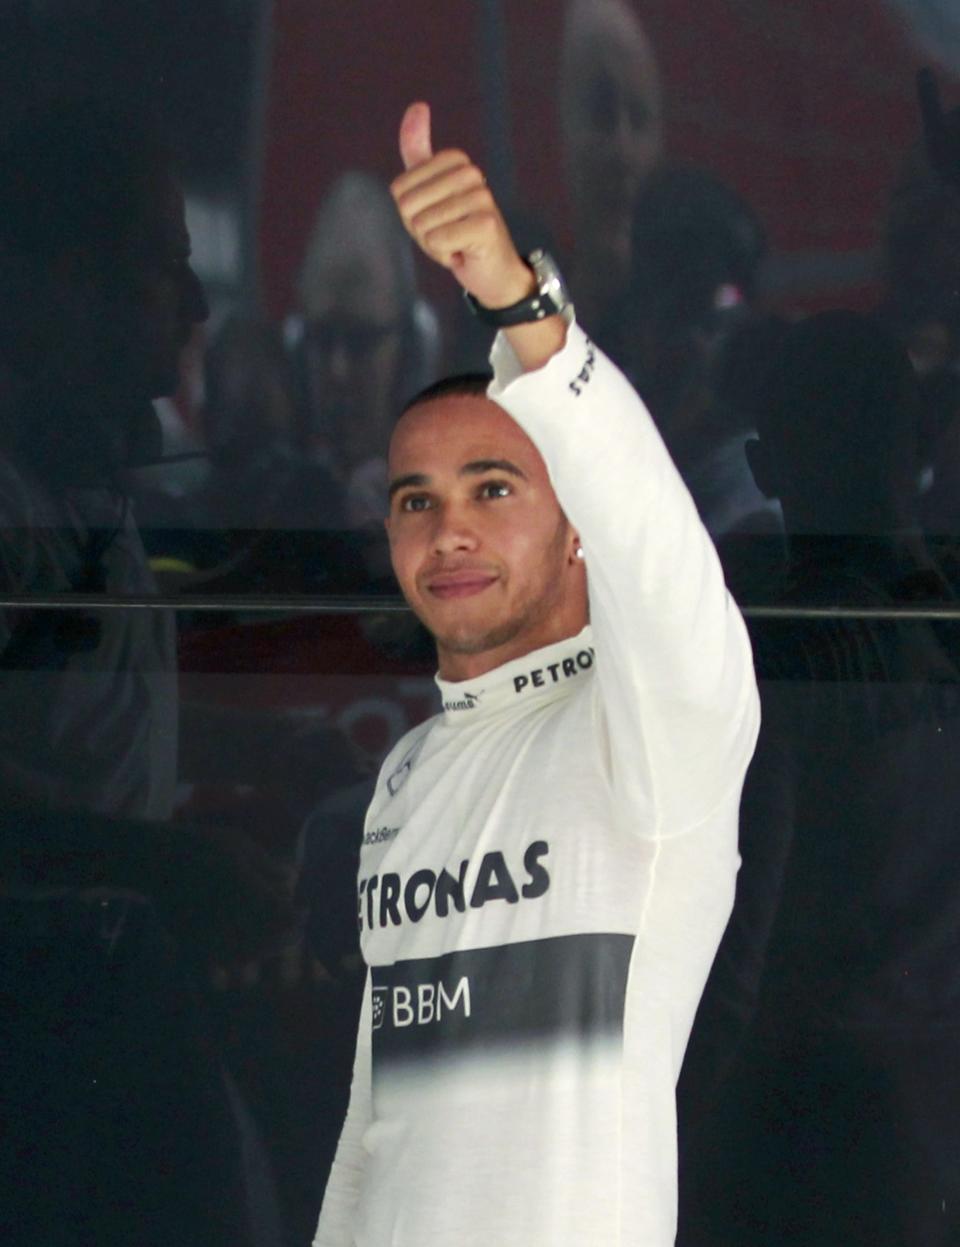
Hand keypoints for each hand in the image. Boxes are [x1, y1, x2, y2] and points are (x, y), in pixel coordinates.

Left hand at [390, 102, 534, 309]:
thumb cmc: (458, 231)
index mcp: (455, 161)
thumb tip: (417, 105)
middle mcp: (471, 173)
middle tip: (446, 234)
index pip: (399, 190)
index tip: (436, 219)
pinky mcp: (485, 224)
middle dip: (420, 231)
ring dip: (434, 245)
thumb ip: (419, 151)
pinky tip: (463, 253)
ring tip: (456, 243)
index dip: (410, 214)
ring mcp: (481, 197)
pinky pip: (438, 241)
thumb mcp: (431, 190)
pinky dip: (445, 256)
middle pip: (408, 207)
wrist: (493, 270)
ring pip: (423, 226)